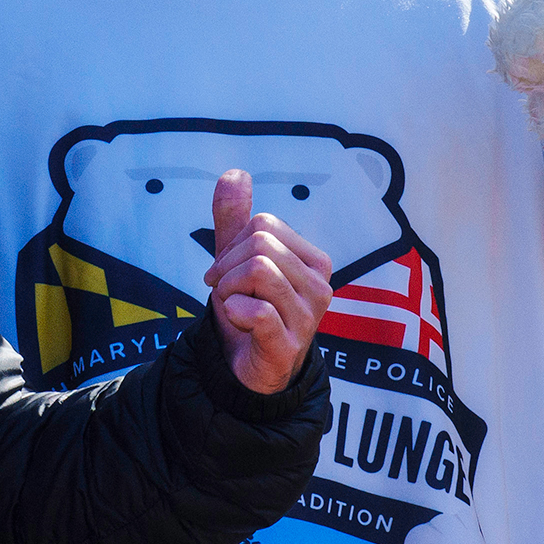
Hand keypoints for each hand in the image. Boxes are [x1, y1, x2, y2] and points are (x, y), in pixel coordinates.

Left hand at [205, 170, 334, 395]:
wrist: (247, 371)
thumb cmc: (249, 312)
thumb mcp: (236, 262)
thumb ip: (234, 220)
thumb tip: (236, 173)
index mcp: (314, 261)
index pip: (264, 224)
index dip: (232, 245)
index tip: (223, 273)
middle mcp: (320, 286)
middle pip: (260, 244)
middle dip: (226, 267)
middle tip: (223, 292)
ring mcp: (308, 317)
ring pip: (257, 271)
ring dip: (227, 290)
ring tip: (232, 307)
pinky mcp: (289, 345)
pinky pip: (255, 310)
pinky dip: (233, 312)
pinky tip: (239, 324)